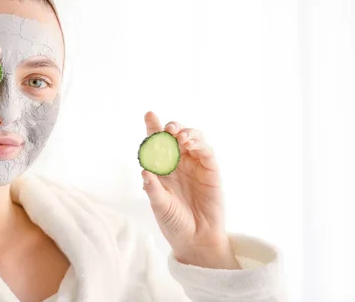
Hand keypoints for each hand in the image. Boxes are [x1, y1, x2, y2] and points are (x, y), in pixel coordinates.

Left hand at [142, 111, 240, 268]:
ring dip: (185, 132)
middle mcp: (178, 163)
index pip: (156, 144)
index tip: (149, 115)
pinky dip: (199, 143)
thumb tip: (144, 171)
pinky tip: (189, 142)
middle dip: (170, 128)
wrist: (196, 240)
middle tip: (167, 128)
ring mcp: (195, 165)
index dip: (153, 128)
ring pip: (191, 138)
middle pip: (174, 137)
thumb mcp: (160, 206)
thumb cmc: (174, 223)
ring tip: (178, 135)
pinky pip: (206, 151)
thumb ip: (153, 189)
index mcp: (162, 169)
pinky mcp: (210, 170)